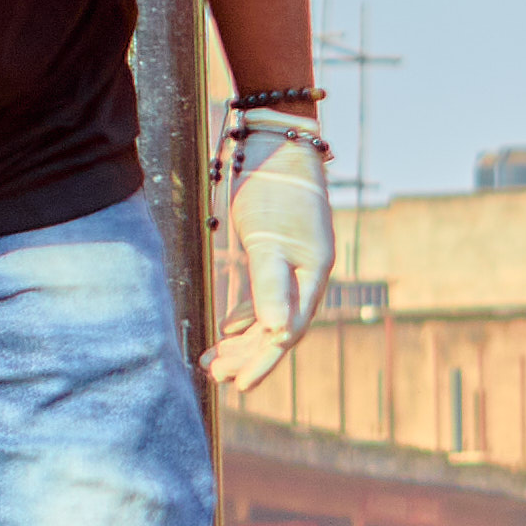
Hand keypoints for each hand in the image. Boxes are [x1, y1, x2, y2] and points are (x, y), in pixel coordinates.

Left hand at [213, 113, 330, 367]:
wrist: (275, 142)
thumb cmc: (274, 188)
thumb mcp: (268, 239)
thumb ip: (271, 286)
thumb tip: (278, 335)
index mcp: (312, 274)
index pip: (288, 331)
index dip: (263, 360)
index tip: (237, 384)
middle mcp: (306, 274)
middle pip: (278, 328)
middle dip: (247, 355)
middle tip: (214, 376)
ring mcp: (292, 263)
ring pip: (269, 314)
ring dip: (243, 340)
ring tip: (214, 360)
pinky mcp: (275, 251)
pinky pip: (263, 296)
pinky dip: (246, 315)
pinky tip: (227, 327)